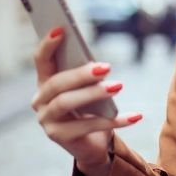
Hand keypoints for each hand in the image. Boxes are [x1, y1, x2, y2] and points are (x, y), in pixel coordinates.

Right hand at [31, 27, 141, 175]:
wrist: (91, 145)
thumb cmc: (89, 110)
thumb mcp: (87, 90)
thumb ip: (86, 76)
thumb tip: (99, 65)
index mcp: (44, 83)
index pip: (41, 61)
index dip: (47, 45)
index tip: (61, 29)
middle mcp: (40, 101)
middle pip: (56, 83)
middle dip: (80, 73)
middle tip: (106, 66)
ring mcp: (47, 121)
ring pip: (66, 103)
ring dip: (93, 93)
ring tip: (118, 86)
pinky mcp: (60, 138)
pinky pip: (88, 127)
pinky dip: (115, 121)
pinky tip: (136, 115)